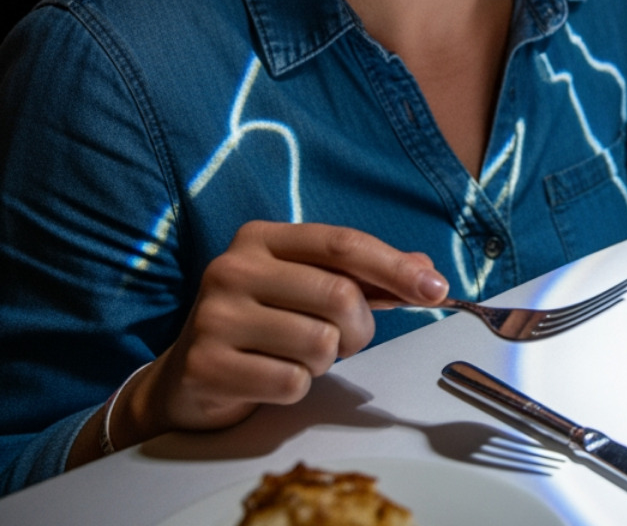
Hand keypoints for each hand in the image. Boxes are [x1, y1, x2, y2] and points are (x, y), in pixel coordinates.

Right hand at [116, 222, 446, 441]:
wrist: (188, 375)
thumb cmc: (264, 324)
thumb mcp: (307, 287)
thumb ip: (365, 276)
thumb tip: (426, 270)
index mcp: (261, 238)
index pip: (343, 244)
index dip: (396, 267)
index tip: (438, 290)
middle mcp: (232, 268)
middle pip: (340, 296)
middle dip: (359, 328)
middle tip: (342, 340)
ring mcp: (214, 317)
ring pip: (320, 344)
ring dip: (325, 361)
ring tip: (296, 356)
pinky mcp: (206, 365)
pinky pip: (291, 383)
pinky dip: (296, 387)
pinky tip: (269, 378)